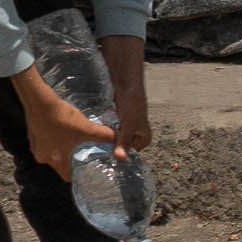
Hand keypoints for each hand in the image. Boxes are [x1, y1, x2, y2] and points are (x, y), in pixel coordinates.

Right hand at [16, 80, 115, 179]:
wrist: (39, 100)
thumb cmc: (62, 118)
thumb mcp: (86, 128)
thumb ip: (104, 136)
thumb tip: (119, 140)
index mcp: (56, 161)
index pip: (68, 177)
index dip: (79, 176)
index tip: (88, 171)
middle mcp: (43, 157)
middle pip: (61, 164)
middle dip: (72, 160)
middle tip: (86, 154)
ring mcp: (35, 147)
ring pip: (53, 153)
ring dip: (62, 149)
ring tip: (75, 141)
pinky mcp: (32, 135)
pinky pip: (46, 143)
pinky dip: (54, 140)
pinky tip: (63, 130)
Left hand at [100, 34, 152, 157]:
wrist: (125, 82)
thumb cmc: (132, 104)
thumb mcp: (128, 126)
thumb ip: (124, 142)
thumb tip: (120, 159)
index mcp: (145, 136)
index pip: (133, 152)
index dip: (122, 153)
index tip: (109, 155)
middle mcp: (137, 131)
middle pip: (123, 144)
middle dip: (113, 145)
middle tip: (101, 148)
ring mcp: (127, 124)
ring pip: (116, 136)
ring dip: (108, 136)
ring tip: (98, 138)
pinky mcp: (118, 117)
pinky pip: (110, 128)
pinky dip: (105, 128)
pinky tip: (97, 128)